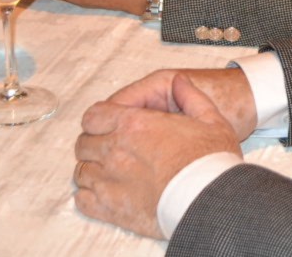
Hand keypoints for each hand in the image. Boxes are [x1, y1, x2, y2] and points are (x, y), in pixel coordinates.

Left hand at [74, 74, 243, 238]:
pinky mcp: (110, 209)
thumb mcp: (210, 119)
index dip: (99, 119)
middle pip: (84, 144)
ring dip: (93, 170)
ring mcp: (108, 181)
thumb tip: (180, 81)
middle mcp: (115, 150)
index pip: (93, 116)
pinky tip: (105, 193)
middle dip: (94, 144)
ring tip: (111, 173)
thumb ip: (191, 96)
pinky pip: (82, 200)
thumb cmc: (210, 161)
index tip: (111, 126)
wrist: (209, 201)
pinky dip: (88, 196)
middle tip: (113, 149)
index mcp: (134, 124)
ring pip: (81, 171)